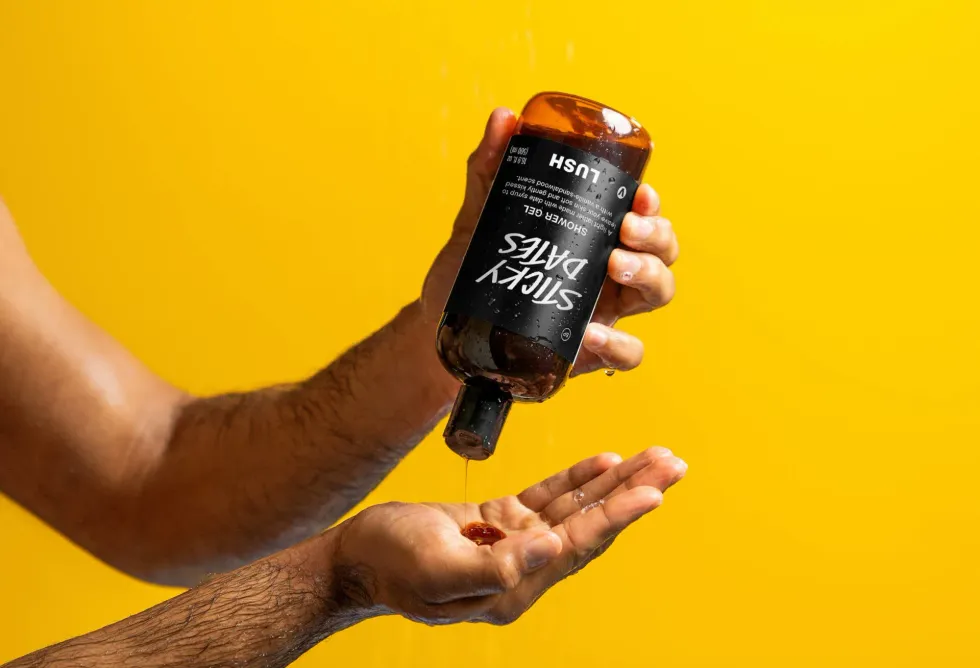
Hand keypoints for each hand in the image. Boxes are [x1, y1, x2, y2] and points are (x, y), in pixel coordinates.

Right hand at [332, 447, 686, 624]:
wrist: (356, 558)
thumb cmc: (388, 563)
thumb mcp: (435, 569)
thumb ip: (496, 567)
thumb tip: (554, 548)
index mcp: (512, 587)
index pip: (577, 546)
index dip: (616, 517)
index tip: (654, 492)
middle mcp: (522, 568)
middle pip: (589, 526)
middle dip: (632, 494)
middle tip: (672, 464)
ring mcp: (513, 544)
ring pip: (575, 508)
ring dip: (614, 483)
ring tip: (653, 459)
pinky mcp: (499, 522)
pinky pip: (547, 498)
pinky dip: (575, 479)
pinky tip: (603, 462)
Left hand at [420, 108, 679, 375]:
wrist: (445, 328)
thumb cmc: (471, 271)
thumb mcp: (479, 218)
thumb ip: (491, 170)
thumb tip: (503, 118)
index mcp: (592, 237)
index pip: (641, 215)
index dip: (651, 204)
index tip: (640, 193)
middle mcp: (608, 274)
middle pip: (662, 251)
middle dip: (656, 234)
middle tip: (626, 227)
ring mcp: (603, 313)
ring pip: (658, 293)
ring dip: (649, 274)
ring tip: (615, 265)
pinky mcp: (590, 354)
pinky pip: (627, 353)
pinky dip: (618, 343)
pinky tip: (591, 334)